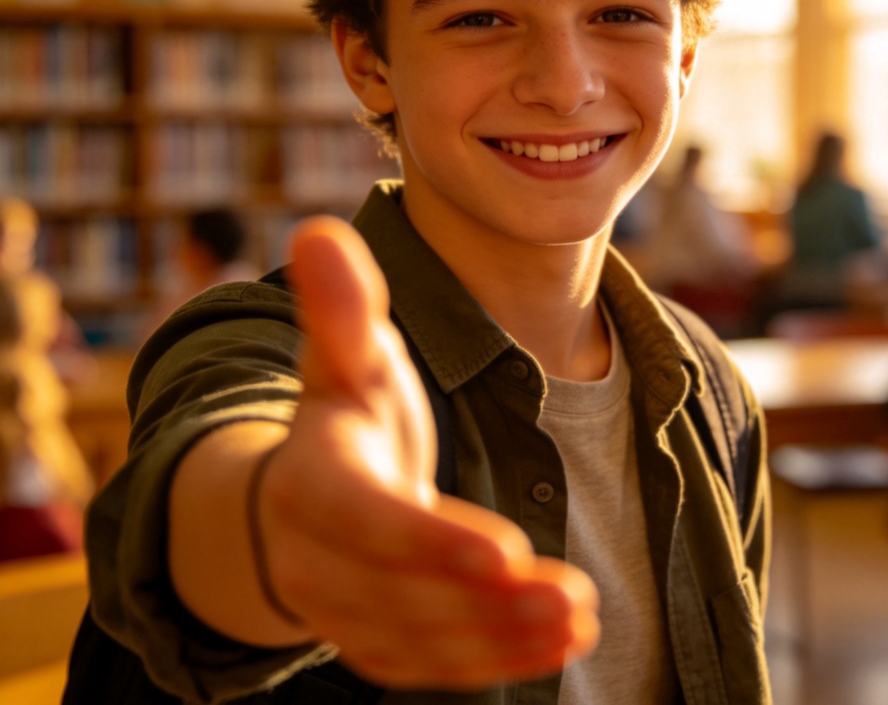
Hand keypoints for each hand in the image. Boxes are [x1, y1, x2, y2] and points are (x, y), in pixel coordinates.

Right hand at [258, 216, 598, 689]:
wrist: (303, 497)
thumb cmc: (343, 414)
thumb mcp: (346, 357)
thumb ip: (342, 305)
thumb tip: (317, 229)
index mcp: (313, 482)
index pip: (368, 520)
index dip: (431, 540)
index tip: (506, 554)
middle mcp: (317, 560)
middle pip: (402, 592)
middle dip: (487, 602)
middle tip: (575, 594)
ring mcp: (344, 611)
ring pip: (423, 638)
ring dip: (503, 636)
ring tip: (581, 619)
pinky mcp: (375, 640)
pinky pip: (431, 665)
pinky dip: (494, 660)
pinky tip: (558, 645)